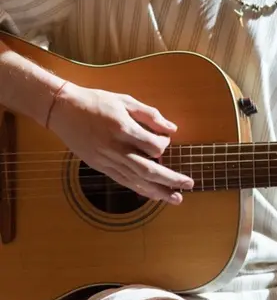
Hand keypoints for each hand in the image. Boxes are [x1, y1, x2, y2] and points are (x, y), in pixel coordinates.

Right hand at [47, 81, 193, 203]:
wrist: (65, 110)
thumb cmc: (97, 102)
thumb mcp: (125, 100)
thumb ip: (149, 114)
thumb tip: (171, 128)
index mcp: (122, 128)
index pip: (152, 144)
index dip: (163, 144)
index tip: (165, 139)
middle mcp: (115, 148)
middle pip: (147, 169)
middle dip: (170, 179)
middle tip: (189, 184)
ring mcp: (107, 160)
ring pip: (136, 180)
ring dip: (158, 191)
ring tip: (176, 198)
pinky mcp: (101, 167)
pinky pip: (123, 181)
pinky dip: (140, 189)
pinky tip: (153, 194)